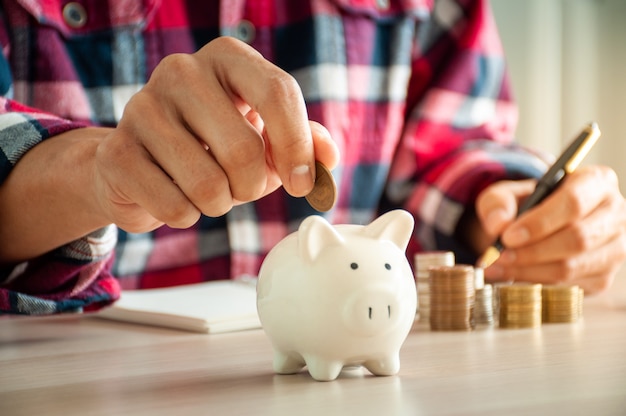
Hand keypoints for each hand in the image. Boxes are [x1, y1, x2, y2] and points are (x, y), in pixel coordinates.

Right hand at [94, 36, 338, 232]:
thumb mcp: (264, 137)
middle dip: (252, 187)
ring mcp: (141, 108)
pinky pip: (175, 206)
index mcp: (227, 59)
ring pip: (208, 185)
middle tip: (242, 188)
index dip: (297, 148)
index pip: (278, 94)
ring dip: (219, 204)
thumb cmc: (212, 148)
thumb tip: (328, 157)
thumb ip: (302, 141)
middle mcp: (181, 72)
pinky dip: (185, 216)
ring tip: (207, 191)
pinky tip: (175, 196)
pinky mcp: (116, 152)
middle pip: (244, 149)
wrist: (142, 164)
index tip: (301, 184)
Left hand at [474, 166, 625, 293]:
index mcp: (596, 182)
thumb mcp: (506, 193)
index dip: (539, 223)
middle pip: (577, 239)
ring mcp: (614, 248)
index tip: (508, 237)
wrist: (539, 226)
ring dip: (530, 271)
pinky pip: (569, 286)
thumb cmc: (526, 204)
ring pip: (573, 267)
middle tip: (499, 256)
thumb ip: (498, 203)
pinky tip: (511, 276)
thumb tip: (498, 224)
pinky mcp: (604, 277)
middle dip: (532, 252)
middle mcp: (615, 214)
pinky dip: (535, 284)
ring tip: (498, 267)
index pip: (573, 203)